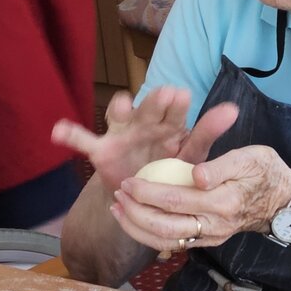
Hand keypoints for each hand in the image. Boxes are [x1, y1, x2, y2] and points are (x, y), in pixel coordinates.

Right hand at [51, 86, 237, 189]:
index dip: (175, 105)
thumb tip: (233, 107)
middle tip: (164, 94)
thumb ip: (207, 131)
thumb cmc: (169, 169)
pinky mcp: (101, 150)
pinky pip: (83, 141)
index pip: (173, 112)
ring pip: (119, 119)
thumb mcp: (190, 154)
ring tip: (121, 104)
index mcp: (167, 126)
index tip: (182, 94)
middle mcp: (143, 125)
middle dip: (154, 104)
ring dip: (120, 110)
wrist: (142, 196)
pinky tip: (58, 131)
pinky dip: (70, 135)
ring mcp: (120, 135)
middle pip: (147, 111)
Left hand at [112, 143, 290, 252]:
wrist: (284, 203)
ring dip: (137, 228)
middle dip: (136, 213)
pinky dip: (149, 235)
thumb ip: (221, 166)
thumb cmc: (264, 172)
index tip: (129, 182)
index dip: (148, 193)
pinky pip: (173, 243)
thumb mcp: (249, 158)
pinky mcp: (207, 240)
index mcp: (223, 202)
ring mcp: (211, 236)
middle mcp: (215, 225)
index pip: (177, 200)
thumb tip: (196, 175)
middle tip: (117, 195)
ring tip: (117, 209)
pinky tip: (133, 221)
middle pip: (166, 227)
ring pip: (166, 241)